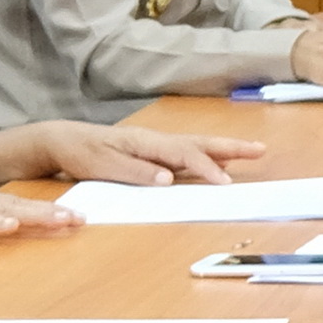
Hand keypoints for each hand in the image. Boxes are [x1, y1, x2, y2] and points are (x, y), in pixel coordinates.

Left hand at [18, 119, 246, 185]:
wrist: (61, 140)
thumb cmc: (81, 153)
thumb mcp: (103, 166)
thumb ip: (137, 173)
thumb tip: (169, 179)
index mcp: (146, 143)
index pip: (184, 154)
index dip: (207, 168)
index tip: (226, 182)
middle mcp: (155, 140)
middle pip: (199, 143)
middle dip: (231, 147)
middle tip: (260, 149)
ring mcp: (154, 145)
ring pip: (195, 146)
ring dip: (223, 150)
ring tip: (249, 152)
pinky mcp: (151, 152)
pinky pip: (186, 153)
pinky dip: (206, 156)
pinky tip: (215, 163)